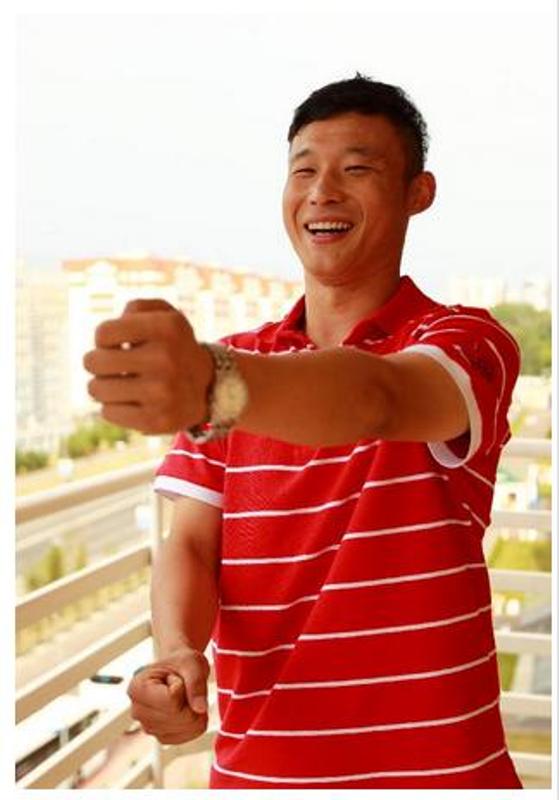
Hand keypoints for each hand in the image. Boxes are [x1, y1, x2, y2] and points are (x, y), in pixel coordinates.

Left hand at [83, 298, 212, 433]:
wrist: (209, 388)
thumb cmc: (174, 347)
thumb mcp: (165, 315)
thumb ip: (135, 308)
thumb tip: (108, 335)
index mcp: (166, 328)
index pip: (103, 333)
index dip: (105, 339)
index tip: (118, 345)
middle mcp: (165, 359)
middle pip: (93, 362)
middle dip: (96, 363)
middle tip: (111, 366)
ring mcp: (161, 393)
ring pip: (96, 389)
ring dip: (102, 387)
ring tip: (119, 384)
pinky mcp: (155, 420)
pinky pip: (108, 413)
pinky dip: (113, 407)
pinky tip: (130, 402)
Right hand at [126, 647, 209, 744]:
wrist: (178, 670)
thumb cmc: (182, 663)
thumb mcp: (192, 663)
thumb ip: (196, 683)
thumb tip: (200, 708)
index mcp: (137, 688)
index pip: (171, 700)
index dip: (182, 686)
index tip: (174, 677)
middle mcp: (138, 711)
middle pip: (179, 717)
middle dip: (190, 701)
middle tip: (181, 687)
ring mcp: (148, 727)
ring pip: (187, 728)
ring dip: (194, 711)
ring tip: (182, 697)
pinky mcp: (161, 737)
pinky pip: (190, 734)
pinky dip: (195, 722)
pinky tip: (185, 708)